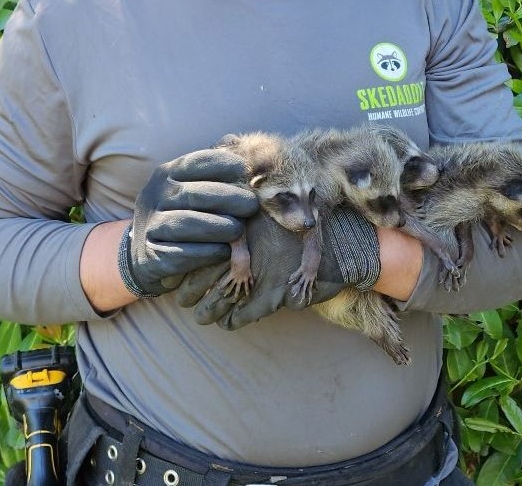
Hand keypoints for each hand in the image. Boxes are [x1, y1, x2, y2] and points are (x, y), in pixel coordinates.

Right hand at [118, 150, 258, 298]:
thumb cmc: (180, 215)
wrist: (147, 257)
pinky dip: (207, 252)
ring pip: (187, 223)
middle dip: (229, 198)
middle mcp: (154, 196)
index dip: (223, 164)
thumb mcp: (189, 187)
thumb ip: (211, 167)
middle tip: (252, 205)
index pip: (194, 162)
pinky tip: (223, 251)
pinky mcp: (152, 257)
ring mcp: (150, 227)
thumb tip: (234, 140)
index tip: (246, 171)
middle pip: (194, 194)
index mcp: (166, 174)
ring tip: (239, 230)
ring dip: (219, 227)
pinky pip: (183, 253)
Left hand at [173, 205, 379, 329]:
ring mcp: (257, 275)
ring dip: (205, 311)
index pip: (197, 247)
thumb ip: (247, 205)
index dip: (183, 262)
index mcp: (239, 225)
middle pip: (199, 276)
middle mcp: (243, 249)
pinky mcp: (272, 297)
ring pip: (216, 301)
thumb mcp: (276, 201)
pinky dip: (232, 322)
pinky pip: (242, 316)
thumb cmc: (308, 218)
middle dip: (186, 292)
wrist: (344, 241)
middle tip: (180, 298)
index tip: (176, 271)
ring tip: (200, 315)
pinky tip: (228, 323)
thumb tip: (218, 198)